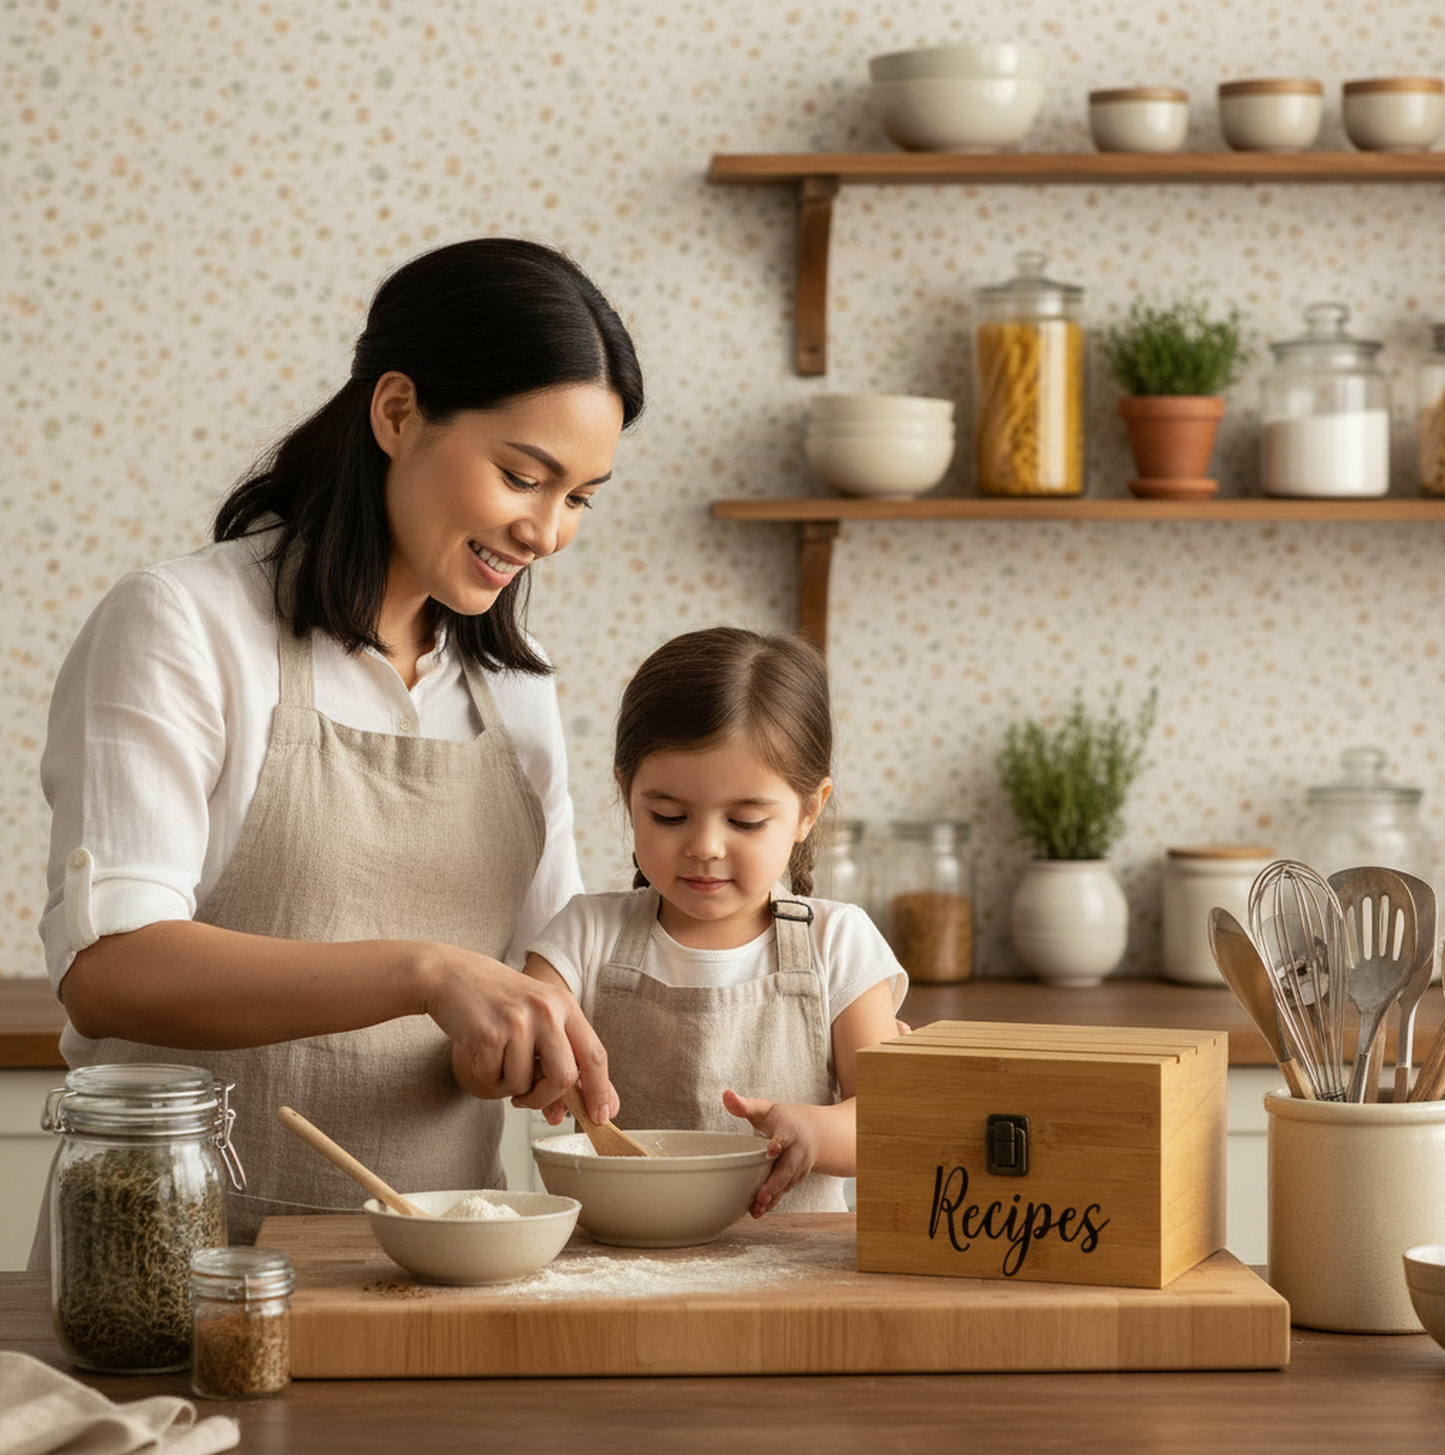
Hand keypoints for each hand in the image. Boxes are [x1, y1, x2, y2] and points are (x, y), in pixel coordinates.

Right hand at [427, 949, 617, 1122]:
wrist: (451, 975)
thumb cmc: (496, 1000)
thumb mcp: (538, 1015)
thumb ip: (560, 1054)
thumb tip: (577, 1109)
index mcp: (564, 1005)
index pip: (594, 1054)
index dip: (601, 1090)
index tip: (602, 1115)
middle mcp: (546, 1010)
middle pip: (565, 1076)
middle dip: (547, 1099)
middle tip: (528, 1099)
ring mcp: (518, 1021)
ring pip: (525, 1084)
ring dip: (509, 1086)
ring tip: (498, 1060)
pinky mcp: (489, 1033)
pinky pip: (495, 1079)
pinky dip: (487, 1077)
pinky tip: (481, 1053)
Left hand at [721, 1088, 818, 1216]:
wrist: (813, 1133)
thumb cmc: (783, 1120)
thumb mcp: (765, 1109)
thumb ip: (745, 1105)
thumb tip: (725, 1094)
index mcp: (790, 1130)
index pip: (786, 1136)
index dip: (779, 1142)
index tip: (773, 1148)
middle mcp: (798, 1151)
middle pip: (788, 1168)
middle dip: (775, 1182)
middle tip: (761, 1195)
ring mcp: (799, 1167)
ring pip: (787, 1184)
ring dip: (773, 1197)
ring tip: (756, 1210)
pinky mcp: (796, 1179)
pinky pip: (785, 1191)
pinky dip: (773, 1201)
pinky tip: (759, 1210)